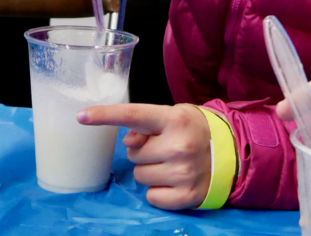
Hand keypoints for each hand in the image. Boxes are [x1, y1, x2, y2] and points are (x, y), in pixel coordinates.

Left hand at [78, 103, 212, 209]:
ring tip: (170, 164)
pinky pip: (151, 196)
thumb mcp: (172, 116)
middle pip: (133, 153)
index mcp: (173, 119)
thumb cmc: (192, 130)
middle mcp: (179, 146)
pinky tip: (174, 181)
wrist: (230, 152)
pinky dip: (158, 192)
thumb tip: (127, 140)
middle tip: (163, 148)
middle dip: (143, 151)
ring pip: (139, 175)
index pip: (132, 115)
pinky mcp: (187, 196)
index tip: (81, 116)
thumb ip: (146, 123)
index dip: (105, 115)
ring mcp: (184, 173)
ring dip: (149, 171)